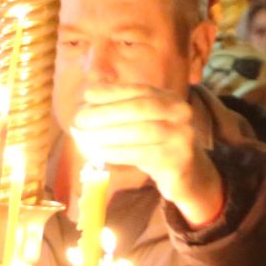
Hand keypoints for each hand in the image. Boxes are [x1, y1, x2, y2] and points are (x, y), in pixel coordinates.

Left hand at [71, 84, 223, 227]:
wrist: (186, 174)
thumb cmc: (154, 145)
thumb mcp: (141, 123)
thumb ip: (118, 112)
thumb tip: (85, 106)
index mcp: (170, 99)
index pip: (138, 90)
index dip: (111, 92)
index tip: (87, 97)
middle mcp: (181, 113)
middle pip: (140, 108)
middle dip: (105, 113)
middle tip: (79, 120)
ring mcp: (183, 137)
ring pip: (140, 132)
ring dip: (107, 135)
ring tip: (86, 138)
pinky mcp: (178, 160)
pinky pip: (142, 154)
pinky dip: (117, 152)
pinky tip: (100, 152)